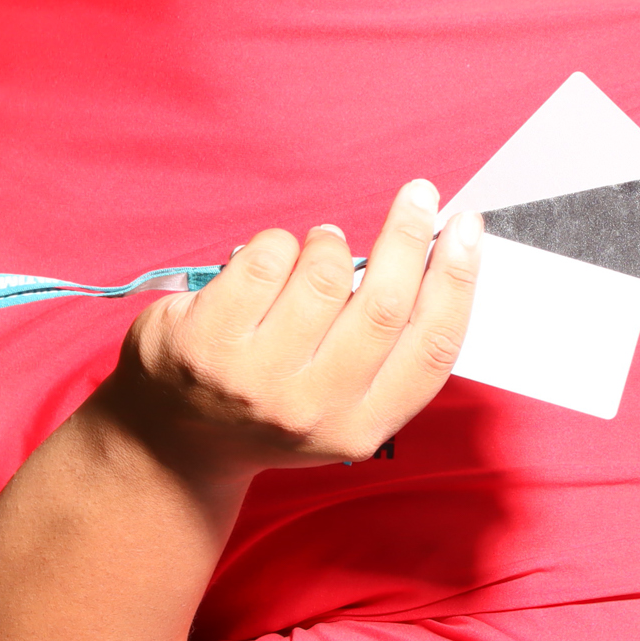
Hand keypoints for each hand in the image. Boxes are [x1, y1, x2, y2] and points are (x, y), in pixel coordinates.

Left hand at [97, 178, 481, 481]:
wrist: (173, 444)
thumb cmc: (270, 403)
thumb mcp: (341, 404)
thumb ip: (385, 349)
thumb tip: (435, 253)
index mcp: (361, 427)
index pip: (431, 348)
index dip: (457, 281)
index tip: (465, 230)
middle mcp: (311, 410)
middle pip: (384, 305)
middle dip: (409, 235)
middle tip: (418, 196)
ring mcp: (255, 379)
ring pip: (325, 273)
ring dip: (327, 244)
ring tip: (316, 250)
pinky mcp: (206, 343)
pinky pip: (267, 259)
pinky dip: (277, 244)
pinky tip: (268, 261)